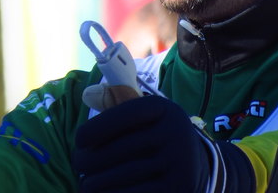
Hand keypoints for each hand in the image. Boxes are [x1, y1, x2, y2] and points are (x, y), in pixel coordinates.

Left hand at [73, 95, 253, 192]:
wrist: (198, 168)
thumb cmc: (159, 138)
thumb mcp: (147, 117)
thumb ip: (118, 104)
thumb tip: (87, 93)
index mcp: (165, 109)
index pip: (124, 115)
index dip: (96, 127)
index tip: (79, 139)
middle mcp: (174, 133)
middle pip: (114, 150)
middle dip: (87, 160)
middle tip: (79, 165)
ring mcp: (176, 164)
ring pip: (115, 178)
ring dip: (92, 184)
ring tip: (87, 183)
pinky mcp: (175, 189)